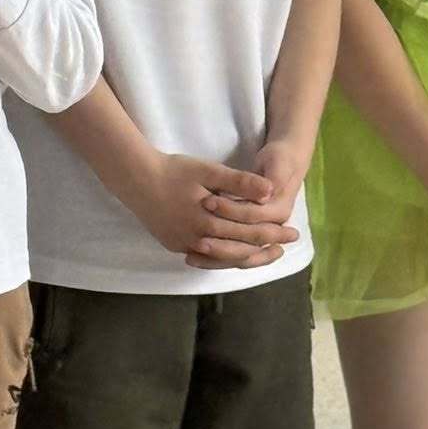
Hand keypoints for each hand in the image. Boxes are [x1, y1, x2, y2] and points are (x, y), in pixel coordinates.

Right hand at [131, 151, 297, 268]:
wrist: (135, 178)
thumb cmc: (173, 170)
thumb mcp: (209, 171)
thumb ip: (240, 182)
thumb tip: (271, 191)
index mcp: (210, 222)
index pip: (250, 232)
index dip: (274, 232)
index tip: (293, 232)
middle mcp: (198, 240)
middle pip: (240, 248)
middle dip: (266, 247)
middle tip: (286, 245)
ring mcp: (184, 245)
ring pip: (222, 258)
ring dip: (245, 255)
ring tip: (263, 252)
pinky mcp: (174, 245)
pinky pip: (204, 256)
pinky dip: (221, 256)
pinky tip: (231, 252)